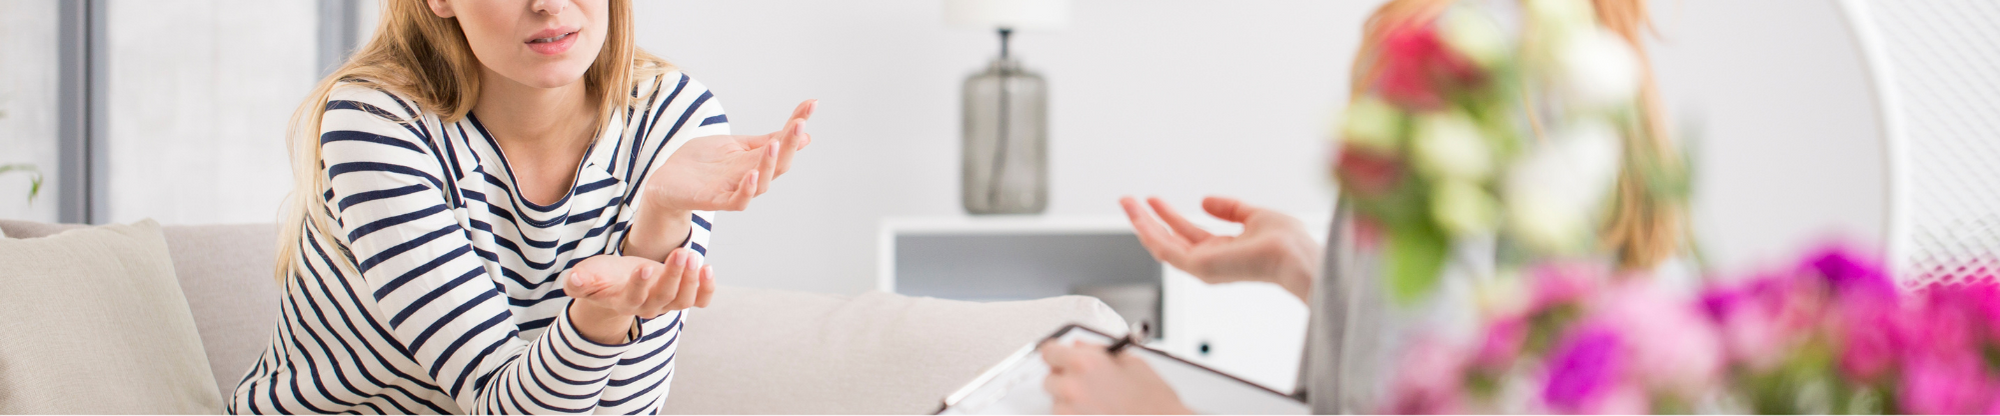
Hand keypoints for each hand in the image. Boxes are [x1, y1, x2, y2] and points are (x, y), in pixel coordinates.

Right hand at [562, 248, 717, 343]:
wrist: (618, 284)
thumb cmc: (601, 277)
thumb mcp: (587, 275)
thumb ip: (579, 281)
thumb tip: (574, 281)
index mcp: (624, 302)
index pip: (634, 297)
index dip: (640, 284)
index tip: (645, 266)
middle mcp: (648, 306)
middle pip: (664, 297)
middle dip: (673, 275)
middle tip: (681, 252)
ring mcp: (667, 303)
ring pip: (683, 299)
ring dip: (691, 279)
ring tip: (692, 255)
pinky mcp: (681, 296)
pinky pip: (699, 300)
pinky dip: (707, 289)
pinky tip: (707, 268)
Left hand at [643, 100, 816, 211]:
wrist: (666, 183)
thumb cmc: (700, 164)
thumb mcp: (734, 145)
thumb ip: (763, 140)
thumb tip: (800, 130)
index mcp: (755, 160)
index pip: (783, 143)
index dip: (796, 126)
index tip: (812, 104)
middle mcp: (750, 176)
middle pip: (779, 164)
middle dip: (791, 144)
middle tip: (800, 125)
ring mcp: (733, 189)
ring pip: (763, 183)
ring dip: (771, 163)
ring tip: (777, 143)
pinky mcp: (714, 200)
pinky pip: (737, 200)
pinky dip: (747, 190)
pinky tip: (753, 174)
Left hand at [1040, 340, 1191, 414]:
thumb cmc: (1153, 397)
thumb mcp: (1130, 361)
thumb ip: (1097, 351)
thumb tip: (1078, 345)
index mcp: (1084, 363)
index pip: (1048, 351)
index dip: (1055, 353)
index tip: (1059, 357)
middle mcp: (1073, 388)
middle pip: (1048, 380)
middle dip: (1063, 379)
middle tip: (1084, 382)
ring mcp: (1072, 412)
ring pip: (1057, 403)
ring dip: (1069, 401)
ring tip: (1097, 402)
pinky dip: (1077, 415)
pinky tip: (1097, 413)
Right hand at [1121, 195, 1319, 301]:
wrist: (1295, 255)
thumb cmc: (1287, 242)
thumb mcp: (1254, 215)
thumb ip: (1230, 208)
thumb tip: (1204, 200)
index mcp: (1225, 251)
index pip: (1189, 234)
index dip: (1170, 216)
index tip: (1155, 201)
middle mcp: (1210, 262)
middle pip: (1170, 240)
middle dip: (1148, 221)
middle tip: (1129, 202)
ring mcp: (1203, 266)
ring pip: (1162, 245)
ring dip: (1142, 224)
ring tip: (1127, 203)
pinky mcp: (1198, 267)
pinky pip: (1165, 250)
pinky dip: (1149, 233)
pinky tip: (1138, 218)